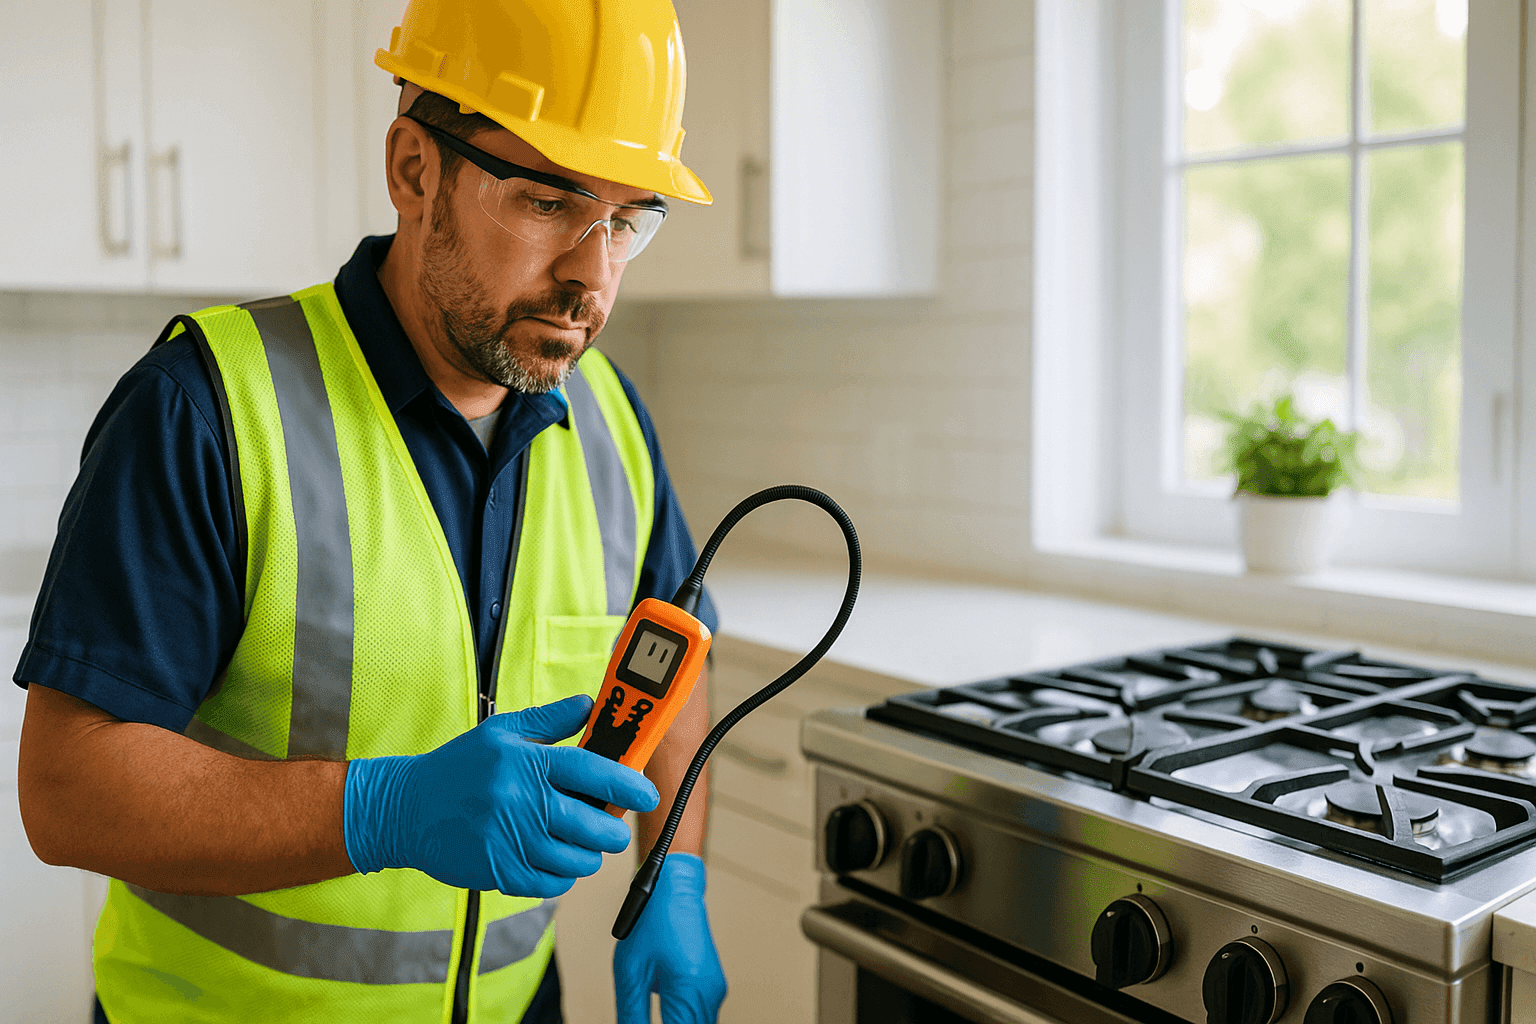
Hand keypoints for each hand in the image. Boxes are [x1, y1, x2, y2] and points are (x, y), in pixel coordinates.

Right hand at [342, 695, 658, 897]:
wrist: (405, 809)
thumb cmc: (458, 767)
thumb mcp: (501, 732)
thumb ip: (549, 720)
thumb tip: (589, 704)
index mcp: (527, 762)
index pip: (595, 773)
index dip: (629, 785)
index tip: (647, 794)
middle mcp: (522, 801)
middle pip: (595, 825)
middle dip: (613, 829)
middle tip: (611, 825)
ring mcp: (511, 840)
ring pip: (578, 859)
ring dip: (589, 854)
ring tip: (582, 843)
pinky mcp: (499, 872)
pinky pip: (552, 883)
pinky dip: (563, 876)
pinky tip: (555, 860)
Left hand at [614, 853, 726, 1023]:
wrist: (677, 887)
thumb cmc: (653, 920)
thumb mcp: (631, 972)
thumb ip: (632, 1015)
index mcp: (689, 990)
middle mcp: (709, 993)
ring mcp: (714, 990)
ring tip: (650, 1019)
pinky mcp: (712, 986)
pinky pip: (701, 1018)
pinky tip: (668, 1020)